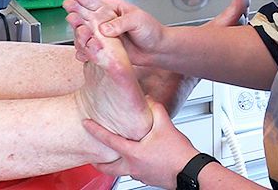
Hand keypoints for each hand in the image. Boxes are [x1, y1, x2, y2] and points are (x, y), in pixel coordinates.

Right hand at [65, 0, 165, 66]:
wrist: (156, 50)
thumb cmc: (150, 30)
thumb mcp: (138, 20)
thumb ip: (121, 23)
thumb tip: (103, 29)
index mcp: (111, 7)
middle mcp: (103, 20)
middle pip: (83, 15)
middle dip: (74, 13)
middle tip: (72, 14)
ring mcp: (101, 35)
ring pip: (82, 33)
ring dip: (78, 34)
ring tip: (81, 33)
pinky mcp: (102, 49)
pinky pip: (88, 50)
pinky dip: (83, 52)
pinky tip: (82, 53)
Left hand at [83, 99, 198, 189]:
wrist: (190, 172)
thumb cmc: (178, 154)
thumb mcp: (166, 125)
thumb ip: (155, 109)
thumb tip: (148, 99)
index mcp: (133, 153)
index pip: (108, 141)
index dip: (95, 130)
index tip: (86, 124)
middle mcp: (133, 166)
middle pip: (108, 168)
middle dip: (98, 162)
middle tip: (91, 157)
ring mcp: (140, 174)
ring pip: (122, 170)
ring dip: (115, 163)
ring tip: (115, 155)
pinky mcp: (149, 178)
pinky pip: (135, 171)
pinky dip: (131, 164)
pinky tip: (139, 156)